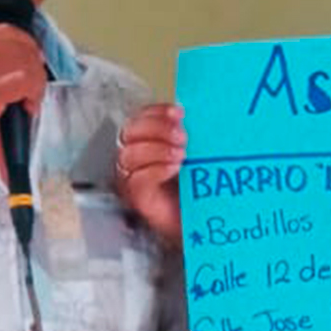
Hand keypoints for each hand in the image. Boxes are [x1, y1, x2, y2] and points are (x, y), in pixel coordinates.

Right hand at [0, 18, 50, 168]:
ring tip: (29, 101)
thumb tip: (9, 72)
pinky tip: (28, 107)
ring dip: (37, 83)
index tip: (33, 61)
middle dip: (35, 67)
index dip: (27, 46)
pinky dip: (35, 94)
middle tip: (34, 88)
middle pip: (23, 46)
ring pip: (29, 63)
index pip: (8, 31)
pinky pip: (28, 82)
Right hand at [114, 101, 184, 241]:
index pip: (140, 118)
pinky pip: (136, 179)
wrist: (201, 218)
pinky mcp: (135, 196)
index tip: (179, 112)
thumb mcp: (195, 153)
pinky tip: (173, 168)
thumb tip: (196, 116)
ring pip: (129, 154)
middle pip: (130, 132)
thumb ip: (189, 135)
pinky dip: (154, 170)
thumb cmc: (197, 185)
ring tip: (181, 154)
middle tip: (182, 136)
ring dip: (156, 149)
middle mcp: (133, 156)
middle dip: (157, 129)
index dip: (156, 112)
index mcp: (146, 140)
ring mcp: (131, 176)